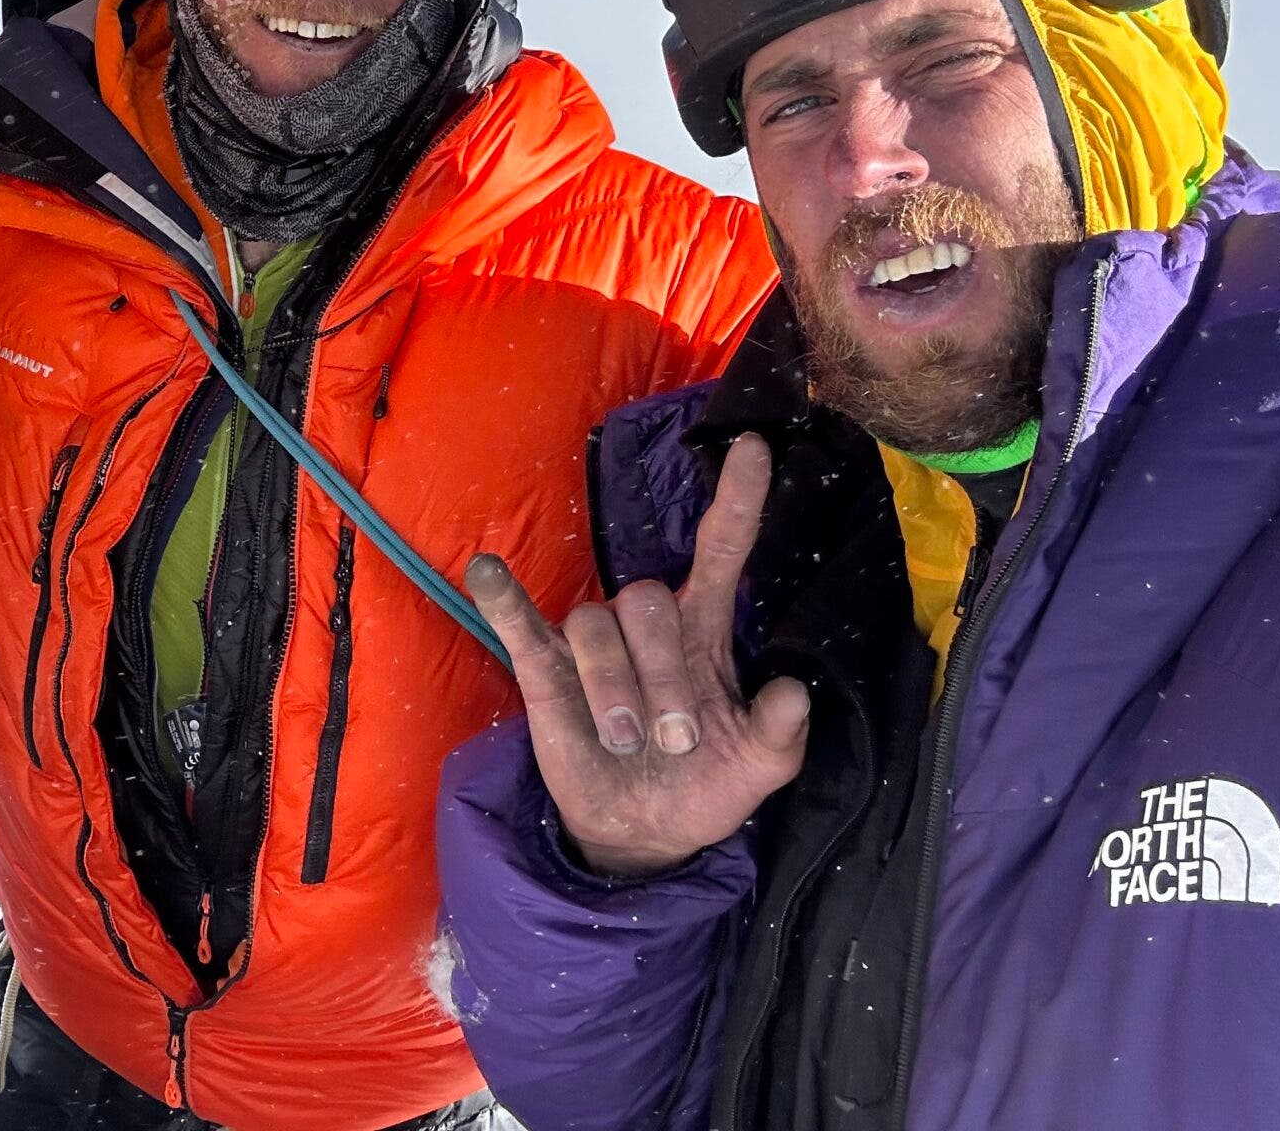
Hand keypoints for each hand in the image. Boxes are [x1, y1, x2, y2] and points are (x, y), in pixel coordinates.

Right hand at [465, 434, 809, 877]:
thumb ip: (781, 734)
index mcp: (705, 631)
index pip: (722, 549)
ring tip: (626, 743)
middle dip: (663, 675)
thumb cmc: (707, 782)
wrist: (648, 833)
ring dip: (613, 689)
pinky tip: (488, 571)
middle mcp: (647, 625)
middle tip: (675, 742)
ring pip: (595, 626)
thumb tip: (791, 691)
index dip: (738, 499)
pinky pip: (520, 624)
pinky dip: (503, 597)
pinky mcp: (545, 672)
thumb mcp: (759, 768)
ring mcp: (591, 646)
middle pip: (648, 599)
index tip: (756, 447)